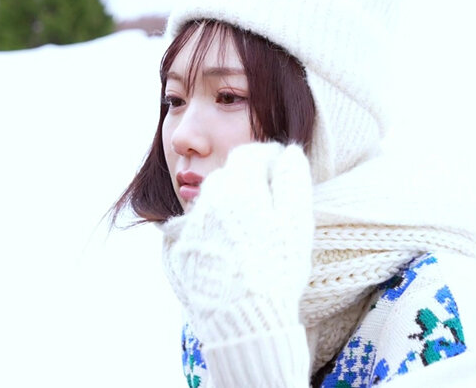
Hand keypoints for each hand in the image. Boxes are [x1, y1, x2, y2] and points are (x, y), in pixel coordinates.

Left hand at [161, 142, 313, 339]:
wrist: (242, 322)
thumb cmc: (276, 272)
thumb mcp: (295, 224)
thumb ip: (292, 181)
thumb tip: (288, 153)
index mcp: (237, 190)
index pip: (247, 155)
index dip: (266, 157)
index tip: (279, 167)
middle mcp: (206, 204)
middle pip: (226, 177)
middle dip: (247, 181)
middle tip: (268, 203)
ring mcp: (189, 228)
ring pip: (209, 204)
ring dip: (228, 207)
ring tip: (250, 234)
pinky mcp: (180, 252)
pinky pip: (198, 230)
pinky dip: (213, 233)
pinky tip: (232, 253)